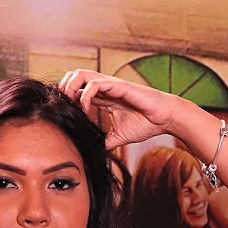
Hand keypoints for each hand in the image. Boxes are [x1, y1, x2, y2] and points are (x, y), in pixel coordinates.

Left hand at [58, 69, 181, 148]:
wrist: (164, 119)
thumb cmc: (146, 124)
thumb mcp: (120, 136)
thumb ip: (106, 141)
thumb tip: (95, 153)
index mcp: (103, 97)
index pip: (77, 90)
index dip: (67, 100)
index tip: (64, 115)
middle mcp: (104, 87)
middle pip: (73, 77)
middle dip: (63, 90)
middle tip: (64, 108)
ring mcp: (110, 84)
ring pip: (80, 74)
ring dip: (70, 88)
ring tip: (71, 106)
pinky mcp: (118, 85)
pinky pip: (94, 84)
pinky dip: (85, 95)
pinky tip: (86, 110)